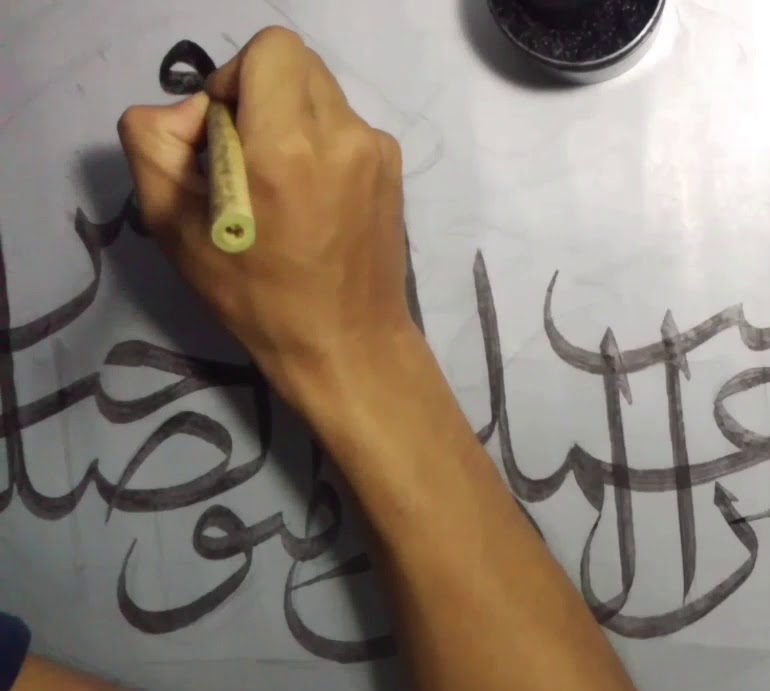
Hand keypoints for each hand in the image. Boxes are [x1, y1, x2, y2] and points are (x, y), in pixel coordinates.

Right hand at [117, 27, 413, 406]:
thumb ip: (156, 145)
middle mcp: (342, 134)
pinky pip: (345, 126)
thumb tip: (188, 111)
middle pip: (295, 64)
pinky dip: (319, 143)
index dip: (236, 76)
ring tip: (276, 184)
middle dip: (260, 94)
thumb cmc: (255, 295)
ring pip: (321, 94)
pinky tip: (309, 199)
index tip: (223, 129)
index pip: (270, 49)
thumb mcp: (175, 226)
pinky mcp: (393, 167)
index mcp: (288, 144)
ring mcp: (376, 149)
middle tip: (242, 155)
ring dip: (289, 118)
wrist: (346, 342)